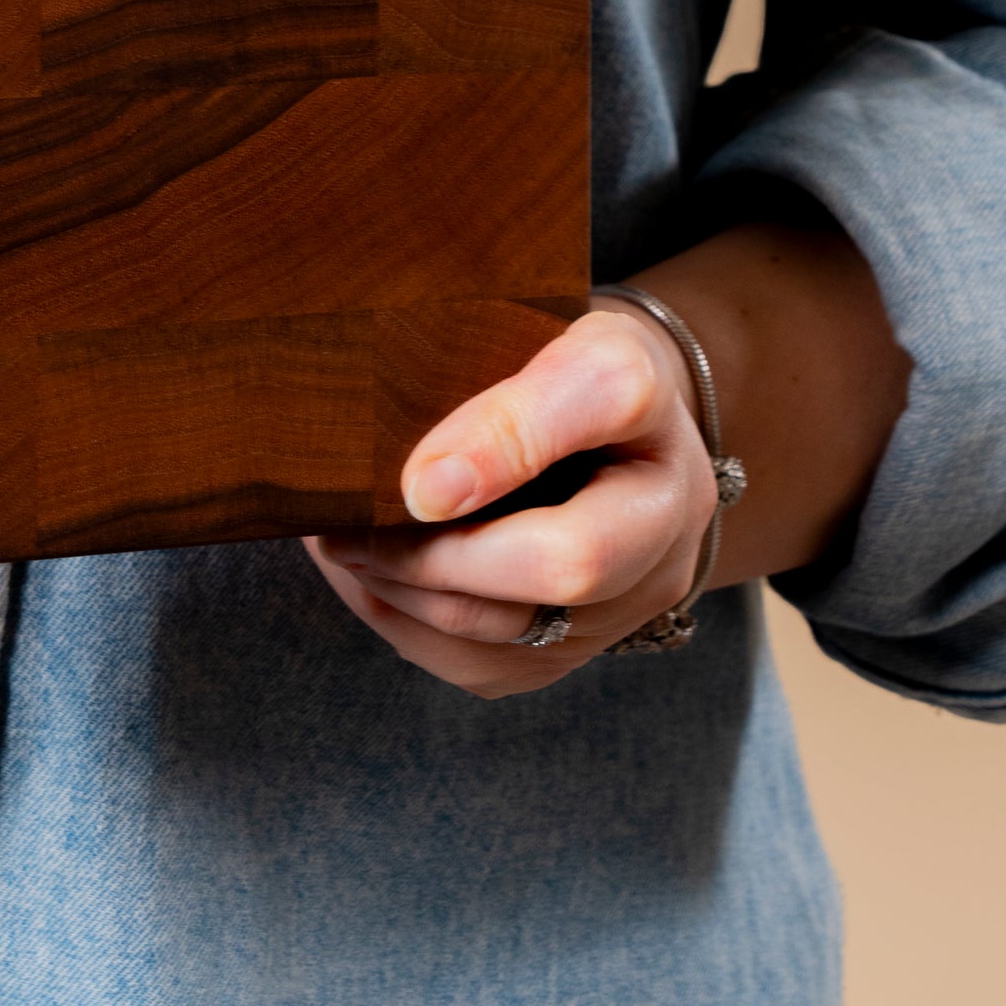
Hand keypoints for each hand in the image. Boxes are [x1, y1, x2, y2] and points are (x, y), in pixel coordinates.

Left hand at [306, 298, 714, 697]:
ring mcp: (625, 602)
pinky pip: (481, 665)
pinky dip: (407, 625)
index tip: (416, 480)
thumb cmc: (551, 375)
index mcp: (650, 406)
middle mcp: (663, 518)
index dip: (503, 446)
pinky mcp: (571, 652)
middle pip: (569, 563)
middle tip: (343, 525)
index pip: (605, 400)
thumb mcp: (535, 340)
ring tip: (342, 545)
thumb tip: (426, 490)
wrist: (601, 437)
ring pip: (509, 629)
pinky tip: (370, 581)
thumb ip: (506, 400)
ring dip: (404, 591)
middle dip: (435, 554)